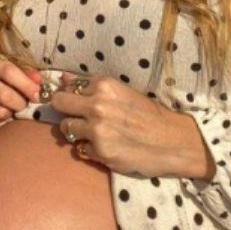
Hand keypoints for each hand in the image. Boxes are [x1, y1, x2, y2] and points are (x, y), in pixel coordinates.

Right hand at [0, 50, 42, 126]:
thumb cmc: (6, 80)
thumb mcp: (18, 72)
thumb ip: (29, 75)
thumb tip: (39, 82)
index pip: (8, 71)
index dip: (25, 85)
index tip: (37, 96)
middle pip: (1, 92)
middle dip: (18, 103)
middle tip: (24, 107)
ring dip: (7, 113)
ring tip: (11, 112)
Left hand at [50, 73, 215, 178]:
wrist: (172, 141)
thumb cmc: (149, 115)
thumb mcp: (122, 92)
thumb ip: (91, 86)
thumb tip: (62, 77)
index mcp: (104, 85)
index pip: (69, 85)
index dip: (72, 95)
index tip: (76, 102)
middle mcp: (97, 105)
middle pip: (58, 102)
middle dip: (64, 110)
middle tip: (76, 117)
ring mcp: (96, 129)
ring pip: (65, 128)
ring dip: (75, 131)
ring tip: (93, 134)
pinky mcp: (99, 152)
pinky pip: (79, 149)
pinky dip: (88, 149)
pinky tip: (105, 147)